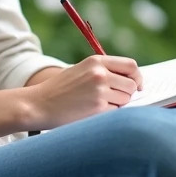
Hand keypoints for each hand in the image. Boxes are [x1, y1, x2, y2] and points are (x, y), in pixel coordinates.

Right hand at [25, 55, 142, 128]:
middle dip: (127, 94)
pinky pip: (116, 112)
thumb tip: (132, 82)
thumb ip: (104, 72)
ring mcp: (100, 91)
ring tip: (98, 105)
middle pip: (132, 85)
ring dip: (117, 105)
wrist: (39, 104)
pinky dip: (109, 114)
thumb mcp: (81, 70)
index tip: (137, 85)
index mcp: (96, 61)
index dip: (137, 77)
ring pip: (125, 100)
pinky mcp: (98, 109)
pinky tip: (93, 112)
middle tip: (115, 99)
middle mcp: (100, 74)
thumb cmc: (60, 89)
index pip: (130, 65)